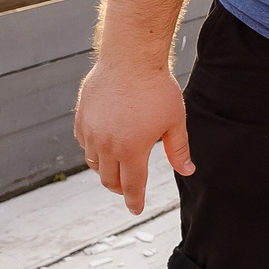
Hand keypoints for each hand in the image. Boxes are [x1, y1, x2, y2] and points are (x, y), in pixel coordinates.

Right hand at [73, 58, 192, 213]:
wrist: (130, 59)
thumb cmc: (157, 89)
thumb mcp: (175, 121)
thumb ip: (179, 149)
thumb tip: (187, 171)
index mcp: (132, 150)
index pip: (132, 185)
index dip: (134, 200)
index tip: (135, 209)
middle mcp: (107, 145)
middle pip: (109, 180)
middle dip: (120, 188)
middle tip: (129, 189)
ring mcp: (91, 133)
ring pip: (95, 164)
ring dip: (107, 170)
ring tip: (119, 166)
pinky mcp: (81, 119)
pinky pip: (85, 145)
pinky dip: (95, 151)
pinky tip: (106, 145)